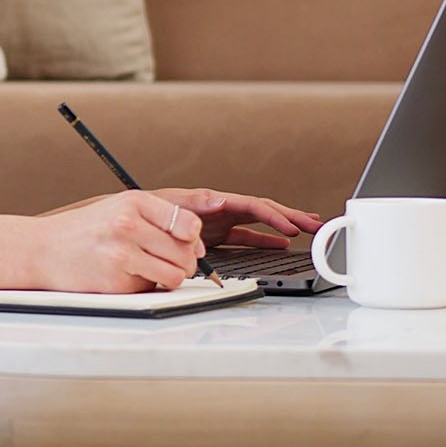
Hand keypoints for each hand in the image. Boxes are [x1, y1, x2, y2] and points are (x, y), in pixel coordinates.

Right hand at [32, 191, 209, 293]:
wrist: (42, 249)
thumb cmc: (84, 229)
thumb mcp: (120, 207)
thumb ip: (159, 218)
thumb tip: (196, 245)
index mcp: (134, 202)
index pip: (188, 223)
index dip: (193, 238)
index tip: (186, 242)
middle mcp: (128, 225)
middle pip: (185, 252)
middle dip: (183, 261)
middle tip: (166, 260)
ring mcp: (121, 255)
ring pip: (175, 275)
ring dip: (168, 277)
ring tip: (149, 269)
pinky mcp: (115, 282)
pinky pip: (151, 290)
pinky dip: (144, 286)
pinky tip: (125, 275)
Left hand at [146, 188, 325, 250]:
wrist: (129, 221)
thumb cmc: (147, 210)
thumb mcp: (169, 206)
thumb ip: (194, 206)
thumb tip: (219, 202)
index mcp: (213, 201)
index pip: (252, 206)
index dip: (274, 216)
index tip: (291, 228)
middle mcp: (221, 209)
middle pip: (264, 210)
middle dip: (291, 216)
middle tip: (316, 225)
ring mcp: (221, 222)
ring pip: (260, 223)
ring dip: (284, 226)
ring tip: (309, 230)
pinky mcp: (216, 235)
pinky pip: (248, 236)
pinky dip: (265, 240)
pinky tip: (282, 245)